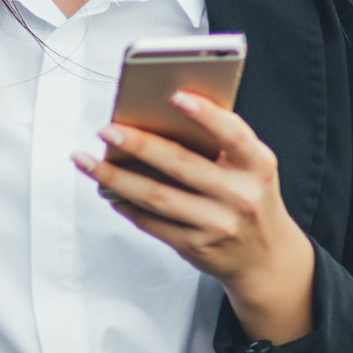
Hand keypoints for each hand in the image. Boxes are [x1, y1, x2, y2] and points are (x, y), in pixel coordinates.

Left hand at [71, 90, 313, 302]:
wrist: (266, 257)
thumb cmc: (250, 197)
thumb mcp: (250, 168)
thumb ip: (219, 144)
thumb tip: (158, 116)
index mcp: (258, 166)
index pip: (233, 135)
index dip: (206, 115)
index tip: (174, 96)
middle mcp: (241, 196)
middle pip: (181, 165)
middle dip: (138, 145)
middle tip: (105, 130)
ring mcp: (218, 224)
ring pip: (156, 196)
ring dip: (115, 177)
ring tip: (85, 160)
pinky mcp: (196, 246)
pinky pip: (151, 222)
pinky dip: (125, 204)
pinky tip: (106, 189)